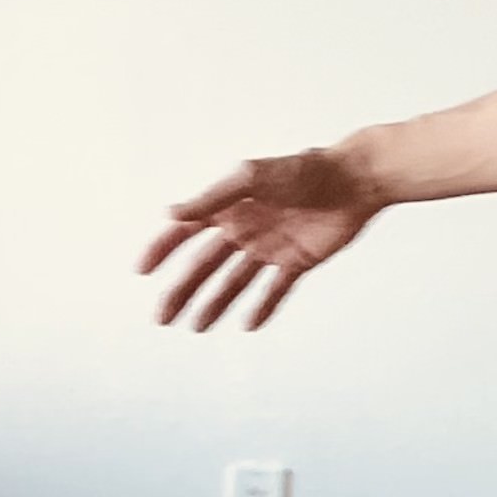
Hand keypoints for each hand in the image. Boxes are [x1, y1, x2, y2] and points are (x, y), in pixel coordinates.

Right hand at [139, 146, 380, 330]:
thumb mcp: (251, 178)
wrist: (354, 180)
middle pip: (205, 266)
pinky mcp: (297, 261)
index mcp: (228, 207)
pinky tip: (247, 326)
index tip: (142, 271)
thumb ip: (212, 198)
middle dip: (182, 291)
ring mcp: (269, 247)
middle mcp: (244, 229)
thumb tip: (170, 213)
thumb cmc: (302, 169)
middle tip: (162, 318)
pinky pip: (275, 289)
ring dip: (215, 304)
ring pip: (235, 282)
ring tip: (197, 327)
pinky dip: (263, 307)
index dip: (162, 250)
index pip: (185, 232)